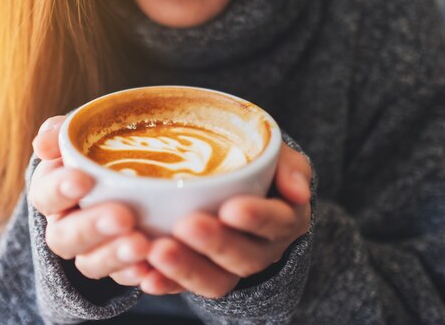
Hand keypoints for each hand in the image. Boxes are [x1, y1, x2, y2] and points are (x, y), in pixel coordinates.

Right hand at [29, 116, 152, 283]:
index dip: (59, 189)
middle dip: (91, 227)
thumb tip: (44, 141)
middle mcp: (65, 224)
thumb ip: (64, 132)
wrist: (142, 167)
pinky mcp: (117, 266)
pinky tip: (150, 269)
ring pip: (90, 263)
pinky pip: (120, 278)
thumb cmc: (107, 146)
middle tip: (123, 217)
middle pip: (63, 236)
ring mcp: (91, 249)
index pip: (44, 194)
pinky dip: (134, 275)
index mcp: (54, 190)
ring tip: (142, 244)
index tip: (83, 180)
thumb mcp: (89, 132)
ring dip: (114, 255)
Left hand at [140, 143, 311, 297]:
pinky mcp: (203, 275)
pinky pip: (185, 288)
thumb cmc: (254, 163)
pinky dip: (165, 283)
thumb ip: (289, 165)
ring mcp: (231, 268)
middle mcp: (263, 250)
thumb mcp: (277, 156)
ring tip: (157, 251)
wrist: (237, 185)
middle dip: (215, 244)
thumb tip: (298, 191)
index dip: (257, 218)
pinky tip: (146, 276)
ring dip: (185, 269)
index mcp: (285, 218)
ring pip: (215, 280)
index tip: (231, 208)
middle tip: (186, 225)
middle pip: (244, 258)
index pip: (277, 222)